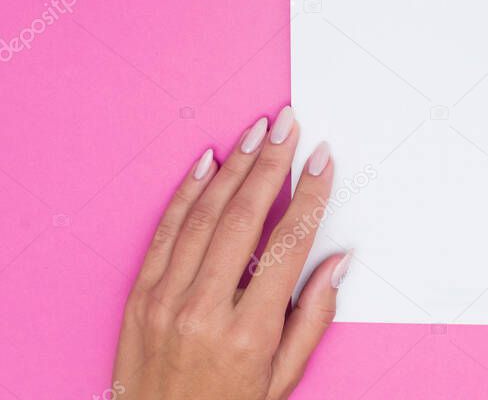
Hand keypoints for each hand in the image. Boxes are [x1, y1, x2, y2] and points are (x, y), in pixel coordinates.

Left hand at [113, 107, 347, 399]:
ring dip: (233, 168)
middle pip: (243, 218)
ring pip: (203, 217)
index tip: (322, 160)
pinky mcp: (139, 297)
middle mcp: (203, 309)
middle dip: (270, 163)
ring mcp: (165, 300)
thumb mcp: (282, 380)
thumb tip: (337, 263)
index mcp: (248, 332)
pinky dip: (186, 193)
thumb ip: (313, 319)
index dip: (309, 196)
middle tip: (287, 123)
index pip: (287, 245)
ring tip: (256, 132)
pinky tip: (207, 163)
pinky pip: (165, 233)